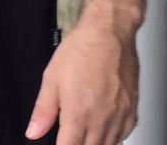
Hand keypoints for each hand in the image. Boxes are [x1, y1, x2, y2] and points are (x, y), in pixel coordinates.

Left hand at [25, 16, 138, 144]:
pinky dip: (113, 137)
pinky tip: (104, 127)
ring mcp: (119, 118)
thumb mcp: (52, 77)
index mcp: (78, 115)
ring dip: (95, 143)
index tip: (59, 141)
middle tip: (71, 134)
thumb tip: (33, 132)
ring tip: (85, 132)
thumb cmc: (82, 50)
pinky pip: (123, 136)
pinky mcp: (132, 112)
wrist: (109, 32)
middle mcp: (101, 121)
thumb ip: (43, 110)